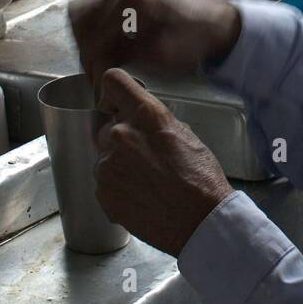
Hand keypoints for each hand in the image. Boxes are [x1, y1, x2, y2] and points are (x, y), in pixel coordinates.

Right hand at [68, 0, 242, 88]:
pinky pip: (99, 6)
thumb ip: (127, 57)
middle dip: (86, 48)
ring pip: (86, 10)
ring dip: (89, 37)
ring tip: (101, 61)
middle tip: (96, 72)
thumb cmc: (199, 39)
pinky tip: (111, 47)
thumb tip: (100, 69)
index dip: (94, 63)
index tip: (98, 81)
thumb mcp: (164, 55)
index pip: (95, 34)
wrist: (222, 22)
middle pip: (82, 17)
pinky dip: (98, 27)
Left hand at [94, 68, 233, 255]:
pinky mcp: (102, 192)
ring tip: (147, 183)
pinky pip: (104, 182)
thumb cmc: (201, 180)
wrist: (199, 221)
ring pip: (105, 157)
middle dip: (121, 139)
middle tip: (145, 158)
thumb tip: (141, 121)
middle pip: (107, 126)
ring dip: (119, 166)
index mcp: (145, 115)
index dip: (114, 93)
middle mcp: (121, 135)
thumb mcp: (186, 135)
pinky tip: (141, 197)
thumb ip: (155, 122)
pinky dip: (118, 189)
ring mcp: (108, 165)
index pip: (113, 81)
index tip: (114, 104)